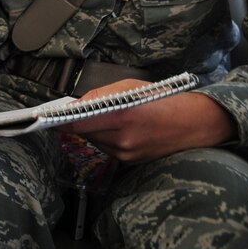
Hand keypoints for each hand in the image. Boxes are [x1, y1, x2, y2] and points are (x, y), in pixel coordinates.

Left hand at [65, 81, 234, 162]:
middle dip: (77, 123)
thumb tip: (75, 104)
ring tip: (102, 118)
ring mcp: (127, 153)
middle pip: (83, 133)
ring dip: (92, 131)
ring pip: (94, 142)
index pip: (77, 123)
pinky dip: (105, 139)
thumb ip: (100, 96)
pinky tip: (116, 129)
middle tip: (72, 113)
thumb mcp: (131, 87)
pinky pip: (107, 149)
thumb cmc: (166, 100)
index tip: (49, 116)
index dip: (61, 120)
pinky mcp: (131, 161)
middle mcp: (122, 139)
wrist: (198, 124)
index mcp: (122, 116)